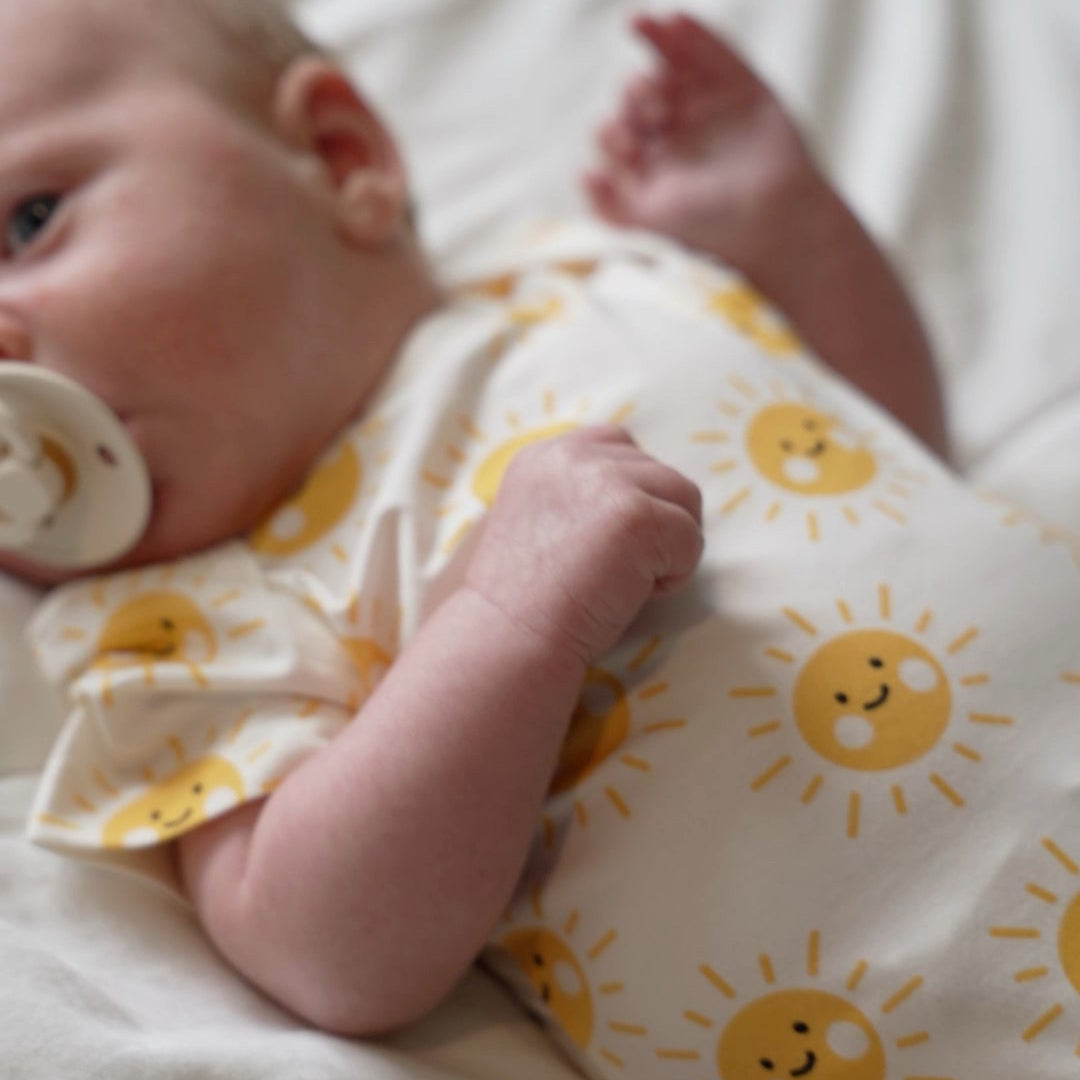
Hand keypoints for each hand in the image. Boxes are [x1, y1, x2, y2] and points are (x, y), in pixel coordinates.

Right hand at [464, 426, 702, 663]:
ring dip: (669, 545)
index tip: (612, 539)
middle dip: (654, 523)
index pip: (618, 444)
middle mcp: (573, 456)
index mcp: (543, 457)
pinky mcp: (638, 515)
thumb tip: (641, 499)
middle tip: (615, 571)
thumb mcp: (538, 524)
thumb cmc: (526, 603)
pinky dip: (674, 575)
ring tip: (626, 581)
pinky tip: (632, 593)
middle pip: (659, 472)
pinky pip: (691, 538)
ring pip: (685, 498)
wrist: (510, 638)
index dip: (632, 491)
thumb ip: (579, 497)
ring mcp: (606, 480)